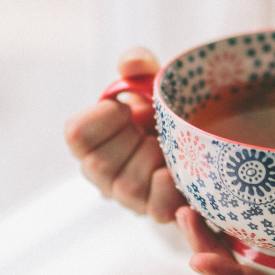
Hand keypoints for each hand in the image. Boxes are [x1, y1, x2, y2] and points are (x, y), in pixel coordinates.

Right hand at [64, 47, 186, 222]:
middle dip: (131, 138)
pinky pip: (159, 210)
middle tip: (151, 126)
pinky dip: (171, 192)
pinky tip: (178, 175)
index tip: (125, 107)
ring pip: (129, 186)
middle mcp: (102, 174)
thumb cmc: (160, 107)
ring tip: (169, 145)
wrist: (198, 134)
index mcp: (90, 140)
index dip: (103, 118)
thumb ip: (137, 63)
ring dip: (154, 158)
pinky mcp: (158, 211)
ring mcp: (129, 197)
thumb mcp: (149, 79)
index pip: (76, 135)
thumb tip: (132, 64)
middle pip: (100, 165)